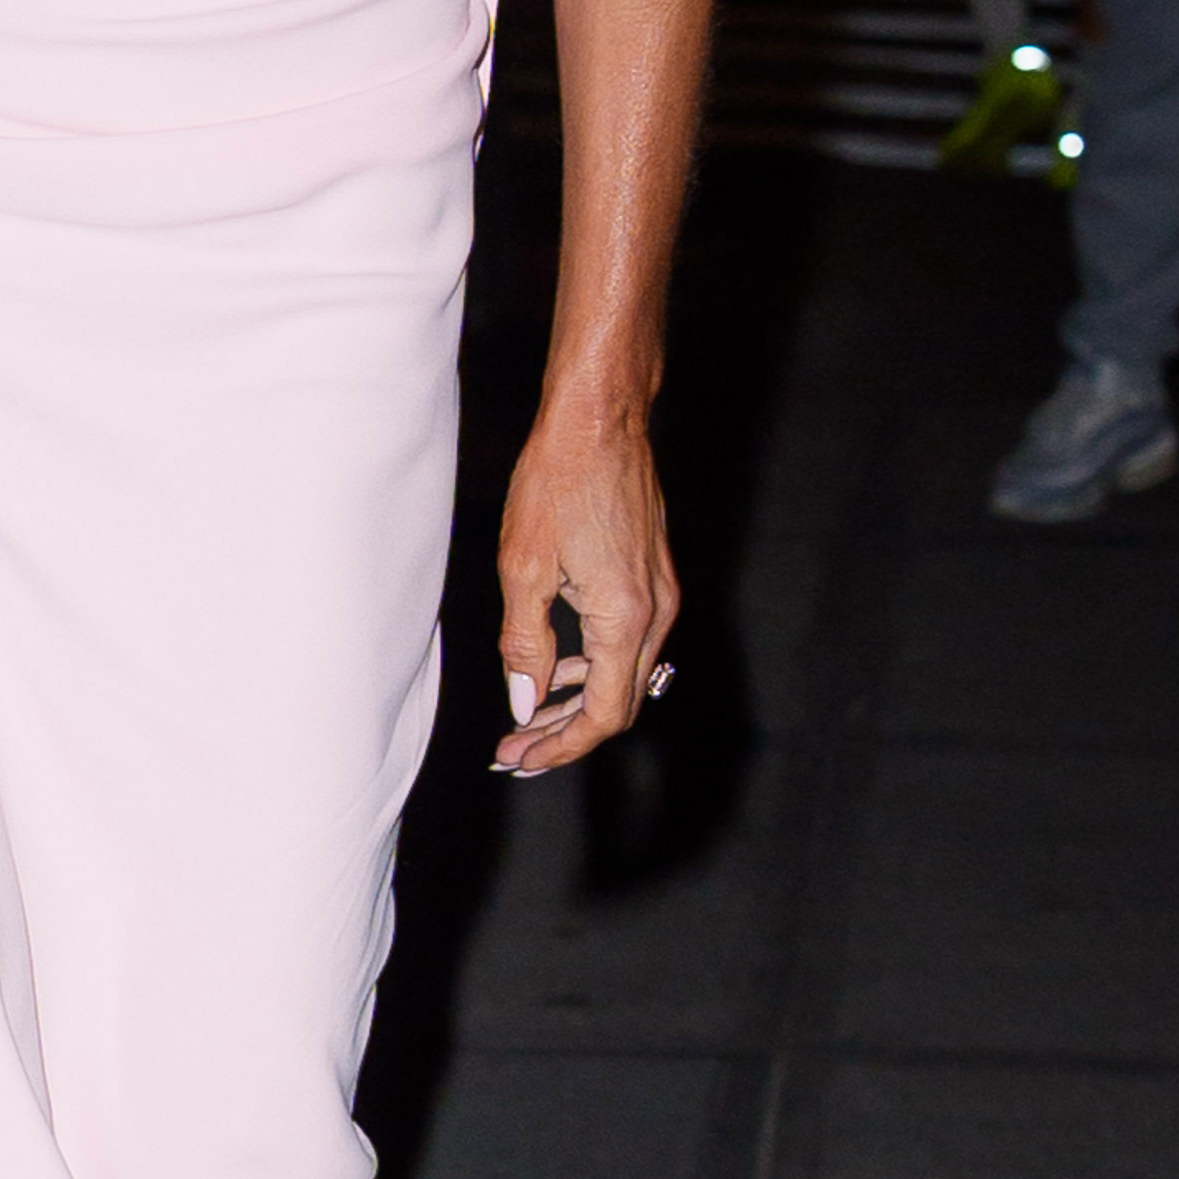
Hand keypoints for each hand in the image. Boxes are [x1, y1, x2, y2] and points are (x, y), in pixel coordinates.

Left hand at [493, 387, 677, 778]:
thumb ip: (525, 644)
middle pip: (620, 703)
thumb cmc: (557, 481)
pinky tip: (558, 666)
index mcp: (626, 618)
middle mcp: (656, 612)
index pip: (604, 713)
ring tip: (528, 716)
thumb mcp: (522, 567)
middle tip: (516, 749)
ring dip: (579, 702)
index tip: (520, 757)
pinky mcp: (655, 577)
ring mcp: (662, 594)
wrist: (601, 421)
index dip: (562, 745)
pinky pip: (631, 644)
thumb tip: (526, 702)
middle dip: (567, 734)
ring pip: (626, 675)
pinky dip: (595, 667)